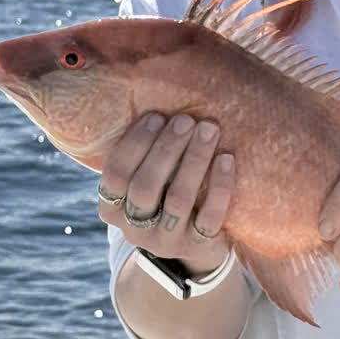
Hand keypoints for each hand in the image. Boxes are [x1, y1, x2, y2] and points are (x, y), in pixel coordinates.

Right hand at [98, 112, 234, 275]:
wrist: (192, 249)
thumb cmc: (165, 194)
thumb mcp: (146, 178)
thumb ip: (144, 151)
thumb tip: (152, 89)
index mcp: (112, 208)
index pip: (116, 175)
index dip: (135, 144)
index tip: (156, 115)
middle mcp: (134, 228)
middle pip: (145, 187)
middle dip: (166, 149)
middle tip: (185, 119)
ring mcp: (167, 241)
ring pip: (178, 200)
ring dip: (194, 160)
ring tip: (209, 128)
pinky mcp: (199, 247)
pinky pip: (211, 217)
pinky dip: (220, 185)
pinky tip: (227, 158)